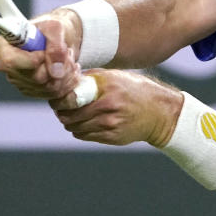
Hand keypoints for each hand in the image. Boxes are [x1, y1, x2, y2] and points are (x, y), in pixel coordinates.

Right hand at [0, 9, 82, 99]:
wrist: (59, 37)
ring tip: (68, 58)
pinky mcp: (31, 89)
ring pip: (48, 88)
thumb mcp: (56, 28)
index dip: (32, 61)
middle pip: (35, 78)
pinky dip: (66, 82)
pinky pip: (53, 94)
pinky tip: (67, 69)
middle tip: (66, 52)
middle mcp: (7, 65)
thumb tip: (55, 70)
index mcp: (5, 45)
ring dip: (66, 74)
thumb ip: (56, 46)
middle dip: (57, 66)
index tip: (44, 53)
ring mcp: (19, 80)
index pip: (11, 62)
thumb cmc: (51, 28)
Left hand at [50, 69, 182, 146]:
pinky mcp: (112, 138)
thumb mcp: (116, 77)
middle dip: (62, 113)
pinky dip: (81, 130)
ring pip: (75, 129)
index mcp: (108, 91)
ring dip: (70, 123)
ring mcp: (110, 126)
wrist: (159, 113)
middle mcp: (108, 109)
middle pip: (70, 117)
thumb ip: (93, 77)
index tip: (57, 99)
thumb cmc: (136, 90)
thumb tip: (70, 78)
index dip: (59, 101)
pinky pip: (86, 136)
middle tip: (61, 108)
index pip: (71, 100)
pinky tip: (86, 123)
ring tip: (74, 116)